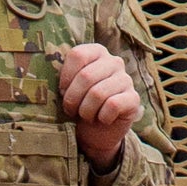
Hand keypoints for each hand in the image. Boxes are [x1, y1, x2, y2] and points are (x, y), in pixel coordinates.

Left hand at [57, 42, 141, 165]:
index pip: (78, 55)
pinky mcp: (133, 98)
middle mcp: (114, 61)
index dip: (66, 77)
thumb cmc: (79, 105)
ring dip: (86, 111)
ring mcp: (126, 79)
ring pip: (98, 93)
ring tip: (86, 115)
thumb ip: (63, 77)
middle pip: (86, 76)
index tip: (62, 91)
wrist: (96, 132)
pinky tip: (102, 119)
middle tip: (71, 110)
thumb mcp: (68, 88)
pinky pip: (113, 105)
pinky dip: (101, 117)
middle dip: (73, 99)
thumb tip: (53, 80)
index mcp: (97, 52)